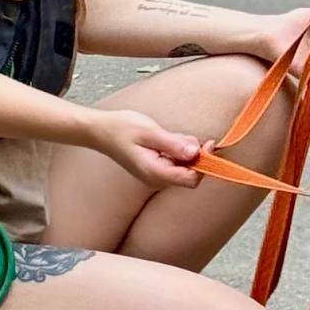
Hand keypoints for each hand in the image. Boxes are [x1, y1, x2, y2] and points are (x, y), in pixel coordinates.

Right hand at [90, 108, 207, 189]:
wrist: (101, 131)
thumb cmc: (121, 129)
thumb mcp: (149, 132)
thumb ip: (173, 144)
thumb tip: (196, 153)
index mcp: (155, 173)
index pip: (191, 179)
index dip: (204, 163)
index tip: (207, 144)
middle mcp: (157, 180)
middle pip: (190, 175)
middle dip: (194, 155)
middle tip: (182, 136)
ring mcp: (156, 176)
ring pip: (184, 168)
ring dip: (184, 151)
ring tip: (168, 136)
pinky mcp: (156, 170)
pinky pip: (175, 163)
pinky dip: (177, 151)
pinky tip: (165, 140)